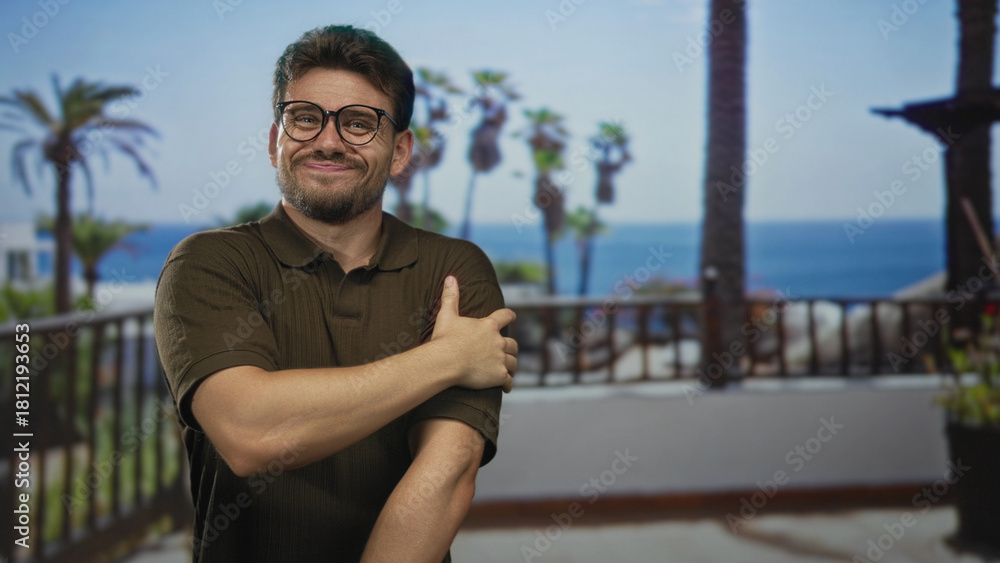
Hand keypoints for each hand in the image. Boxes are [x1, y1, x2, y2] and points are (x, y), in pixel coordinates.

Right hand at [431, 276, 517, 391]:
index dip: (510, 316)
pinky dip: (508, 383)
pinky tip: (506, 386)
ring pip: (513, 362)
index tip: (514, 316)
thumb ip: (450, 296)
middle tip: (509, 351)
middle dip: (511, 347)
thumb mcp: (447, 315)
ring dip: (511, 366)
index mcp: (488, 326)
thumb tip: (450, 278)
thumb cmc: (444, 339)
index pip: (505, 316)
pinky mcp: (498, 376)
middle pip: (512, 344)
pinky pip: (508, 380)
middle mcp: (498, 342)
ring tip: (509, 370)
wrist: (445, 362)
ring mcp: (500, 359)